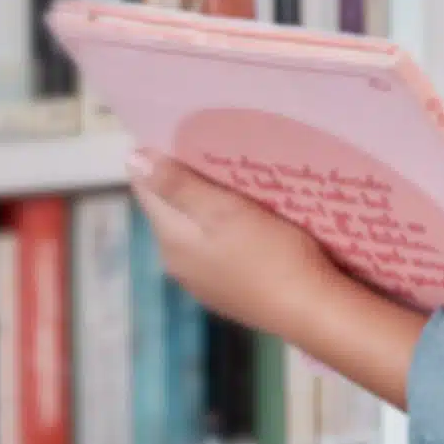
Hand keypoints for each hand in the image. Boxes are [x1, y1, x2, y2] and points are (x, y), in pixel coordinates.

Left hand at [127, 147, 337, 338]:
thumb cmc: (271, 253)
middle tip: (216, 149)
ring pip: (193, 230)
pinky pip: (214, 249)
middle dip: (185, 180)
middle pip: (170, 209)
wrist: (312, 310)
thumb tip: (132, 158)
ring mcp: (202, 282)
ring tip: (235, 179)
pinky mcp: (227, 292)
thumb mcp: (223, 211)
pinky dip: (222, 229)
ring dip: (205, 205)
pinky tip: (249, 221)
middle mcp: (177, 264)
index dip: (159, 159)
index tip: (185, 133)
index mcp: (170, 241)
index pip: (146, 189)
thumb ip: (178, 186)